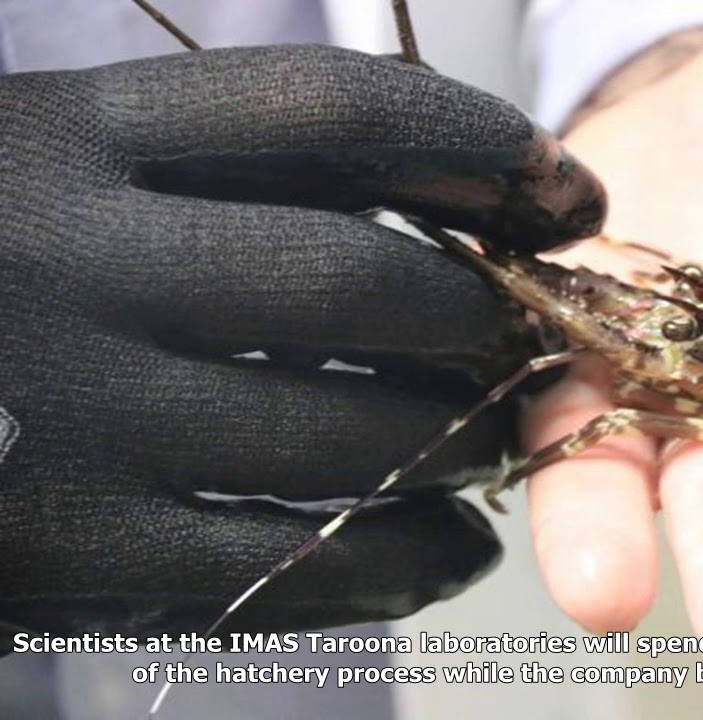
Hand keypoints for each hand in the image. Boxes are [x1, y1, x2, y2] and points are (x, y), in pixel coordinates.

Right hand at [0, 45, 602, 642]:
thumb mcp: (31, 150)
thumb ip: (188, 155)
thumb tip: (419, 184)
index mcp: (65, 130)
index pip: (335, 110)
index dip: (480, 139)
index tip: (563, 190)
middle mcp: (73, 261)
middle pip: (363, 282)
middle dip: (479, 315)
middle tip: (527, 335)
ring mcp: (68, 416)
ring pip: (348, 438)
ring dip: (459, 448)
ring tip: (502, 448)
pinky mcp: (61, 552)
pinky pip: (287, 565)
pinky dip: (399, 565)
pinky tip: (450, 553)